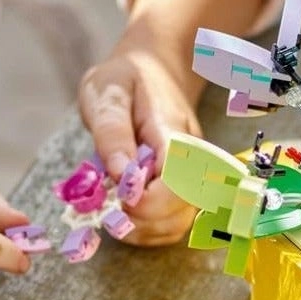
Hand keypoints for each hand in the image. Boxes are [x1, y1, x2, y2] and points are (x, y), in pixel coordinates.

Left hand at [78, 47, 200, 245]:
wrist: (154, 69)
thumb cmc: (126, 79)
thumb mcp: (108, 93)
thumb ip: (113, 133)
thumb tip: (121, 175)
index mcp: (173, 132)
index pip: (178, 179)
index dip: (147, 200)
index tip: (116, 195)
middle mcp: (193, 158)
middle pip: (183, 208)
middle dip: (141, 218)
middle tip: (107, 204)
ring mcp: (192, 175)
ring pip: (180, 223)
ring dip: (143, 229)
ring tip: (113, 210)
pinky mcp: (185, 188)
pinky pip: (174, 223)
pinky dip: (148, 230)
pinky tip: (125, 214)